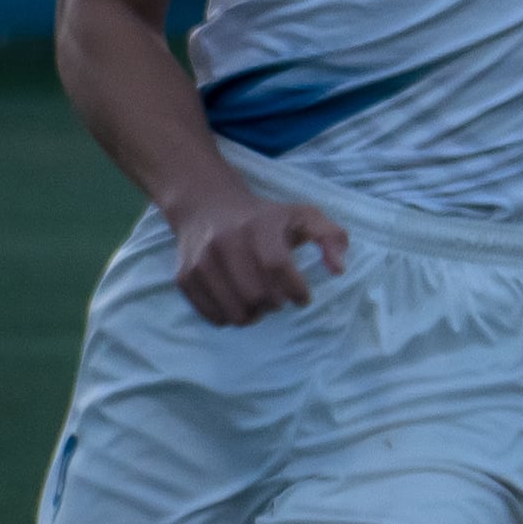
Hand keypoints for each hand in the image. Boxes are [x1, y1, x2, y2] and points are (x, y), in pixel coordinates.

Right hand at [168, 185, 346, 325]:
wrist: (206, 205)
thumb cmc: (264, 217)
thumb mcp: (304, 216)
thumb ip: (332, 237)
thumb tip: (338, 269)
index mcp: (258, 226)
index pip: (277, 266)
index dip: (295, 289)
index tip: (302, 298)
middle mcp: (225, 241)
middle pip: (256, 294)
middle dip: (274, 306)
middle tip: (278, 300)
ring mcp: (201, 260)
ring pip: (234, 310)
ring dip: (253, 315)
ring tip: (259, 304)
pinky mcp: (184, 276)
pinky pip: (210, 314)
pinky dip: (228, 318)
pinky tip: (238, 305)